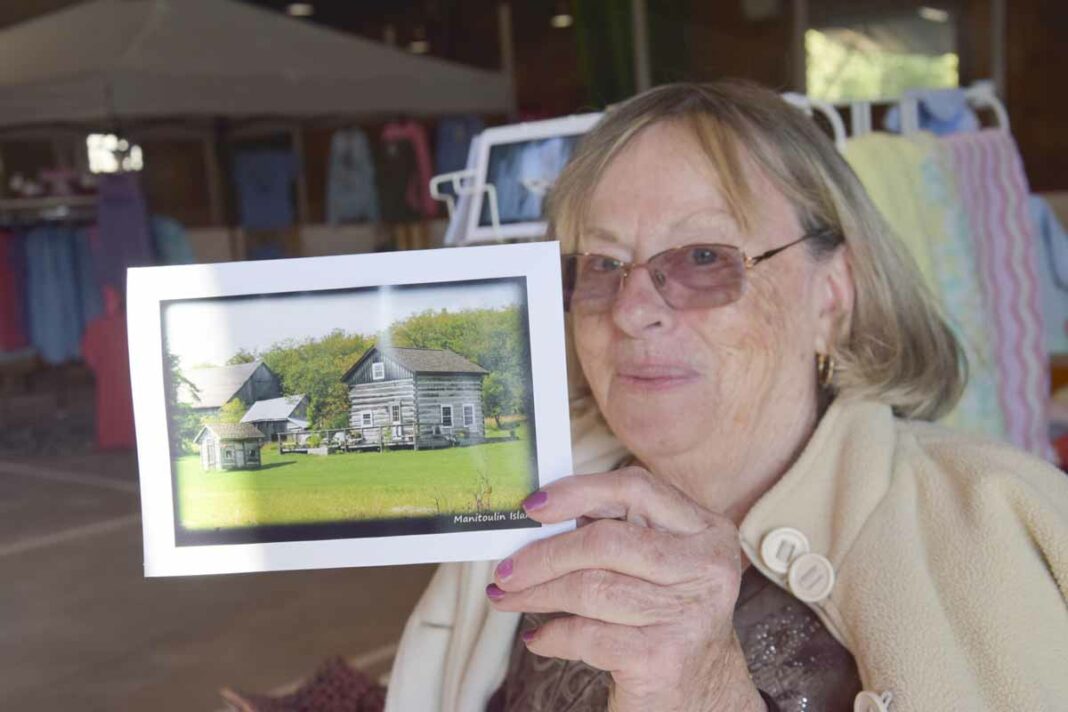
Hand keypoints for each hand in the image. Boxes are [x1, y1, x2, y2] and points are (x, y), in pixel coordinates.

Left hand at [487, 467, 765, 711]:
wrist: (699, 692)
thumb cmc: (664, 616)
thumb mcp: (657, 565)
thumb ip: (615, 532)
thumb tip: (539, 519)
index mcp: (706, 530)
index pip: (637, 489)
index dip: (578, 491)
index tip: (533, 507)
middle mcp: (706, 567)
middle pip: (605, 541)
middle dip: (544, 555)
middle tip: (505, 569)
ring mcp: (687, 613)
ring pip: (590, 589)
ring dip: (537, 594)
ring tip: (507, 599)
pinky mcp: (662, 657)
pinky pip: (587, 635)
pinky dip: (553, 635)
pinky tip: (539, 637)